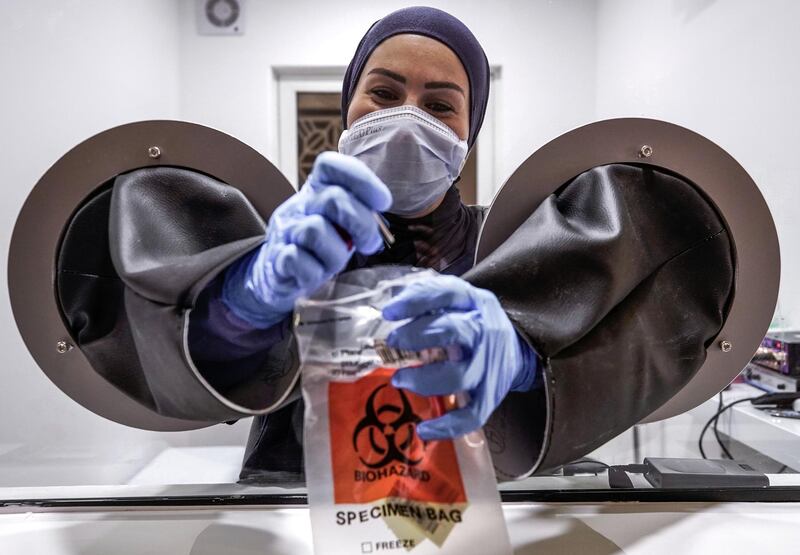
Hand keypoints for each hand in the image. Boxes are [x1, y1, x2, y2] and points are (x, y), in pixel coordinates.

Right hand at [222, 152, 391, 327]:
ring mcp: (286, 230)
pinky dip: (314, 271)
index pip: (329, 165)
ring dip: (336, 254)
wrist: (278, 273)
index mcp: (316, 190)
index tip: (383, 202)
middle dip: (362, 224)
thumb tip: (380, 217)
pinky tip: (316, 273)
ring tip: (336, 263)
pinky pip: (297, 259)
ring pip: (315, 230)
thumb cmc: (319, 246)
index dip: (361, 179)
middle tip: (369, 243)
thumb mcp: (338, 223)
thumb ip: (358, 213)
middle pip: (334, 198)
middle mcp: (299, 205)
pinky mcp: (277, 258)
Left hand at [382, 275, 537, 439]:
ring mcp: (487, 366)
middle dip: (417, 336)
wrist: (518, 348)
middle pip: (454, 331)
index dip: (416, 301)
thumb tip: (390, 302)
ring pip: (458, 376)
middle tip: (392, 342)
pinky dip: (446, 426)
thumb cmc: (475, 322)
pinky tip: (423, 428)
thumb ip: (428, 296)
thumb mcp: (459, 300)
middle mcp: (483, 332)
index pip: (447, 293)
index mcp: (474, 303)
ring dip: (423, 380)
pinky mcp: (489, 396)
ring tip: (399, 380)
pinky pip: (471, 415)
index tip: (389, 312)